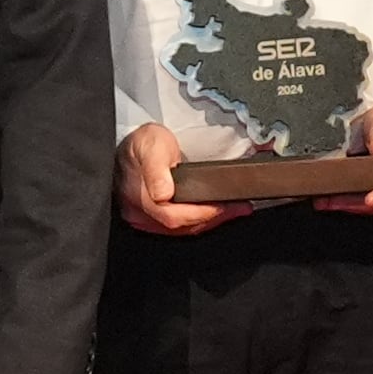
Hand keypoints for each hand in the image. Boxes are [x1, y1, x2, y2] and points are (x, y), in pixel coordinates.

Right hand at [117, 121, 239, 235]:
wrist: (132, 144)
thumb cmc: (141, 144)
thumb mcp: (150, 145)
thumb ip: (156, 169)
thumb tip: (163, 193)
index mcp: (140, 199)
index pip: (175, 217)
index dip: (203, 214)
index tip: (225, 205)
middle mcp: (141, 214)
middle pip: (181, 227)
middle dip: (214, 218)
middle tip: (239, 208)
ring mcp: (146, 218)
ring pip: (182, 229)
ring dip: (210, 220)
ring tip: (234, 210)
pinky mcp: (153, 218)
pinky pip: (179, 225)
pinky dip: (200, 220)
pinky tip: (213, 212)